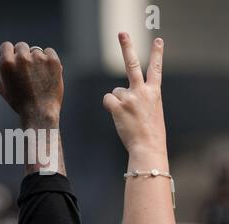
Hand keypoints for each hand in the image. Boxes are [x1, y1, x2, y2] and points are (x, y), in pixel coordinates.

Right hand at [0, 42, 63, 127]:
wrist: (39, 112)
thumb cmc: (20, 103)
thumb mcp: (4, 89)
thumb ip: (4, 72)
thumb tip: (8, 59)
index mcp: (6, 64)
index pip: (6, 46)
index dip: (10, 53)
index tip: (14, 60)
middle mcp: (21, 58)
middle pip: (21, 46)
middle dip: (23, 56)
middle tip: (28, 70)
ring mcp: (38, 58)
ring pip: (36, 51)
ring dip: (36, 59)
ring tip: (38, 76)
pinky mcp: (52, 60)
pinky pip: (49, 52)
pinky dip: (49, 59)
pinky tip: (47, 71)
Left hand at [103, 33, 165, 156]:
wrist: (148, 147)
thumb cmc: (150, 132)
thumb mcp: (153, 111)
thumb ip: (143, 98)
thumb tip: (121, 94)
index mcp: (154, 92)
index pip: (156, 69)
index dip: (157, 54)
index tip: (158, 40)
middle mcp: (143, 91)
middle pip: (133, 64)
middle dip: (127, 47)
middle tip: (122, 33)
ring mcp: (130, 98)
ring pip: (115, 91)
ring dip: (117, 101)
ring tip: (126, 115)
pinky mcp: (118, 106)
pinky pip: (107, 99)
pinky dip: (110, 106)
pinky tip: (118, 116)